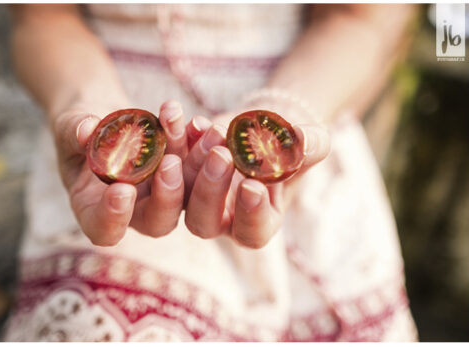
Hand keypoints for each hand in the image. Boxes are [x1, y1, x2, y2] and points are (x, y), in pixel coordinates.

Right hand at [53, 101, 195, 245]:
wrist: (101, 115)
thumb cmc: (77, 130)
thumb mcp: (68, 128)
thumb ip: (74, 131)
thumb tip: (85, 129)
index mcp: (94, 210)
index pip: (105, 229)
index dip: (114, 217)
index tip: (121, 190)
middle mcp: (133, 210)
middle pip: (158, 221)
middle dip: (168, 196)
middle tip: (170, 163)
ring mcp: (160, 194)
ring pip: (188, 195)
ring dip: (198, 167)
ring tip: (203, 134)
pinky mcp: (182, 174)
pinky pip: (199, 168)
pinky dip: (200, 146)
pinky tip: (199, 123)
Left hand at [181, 114, 330, 247]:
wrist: (259, 126)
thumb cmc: (287, 145)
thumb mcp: (306, 144)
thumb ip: (310, 147)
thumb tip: (302, 139)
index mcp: (256, 223)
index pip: (250, 233)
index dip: (249, 214)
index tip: (251, 186)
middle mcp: (218, 218)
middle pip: (202, 222)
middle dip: (209, 189)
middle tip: (221, 155)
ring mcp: (188, 197)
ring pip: (174, 195)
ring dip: (186, 162)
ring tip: (206, 130)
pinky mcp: (168, 172)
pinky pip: (159, 161)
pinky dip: (168, 137)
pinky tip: (174, 113)